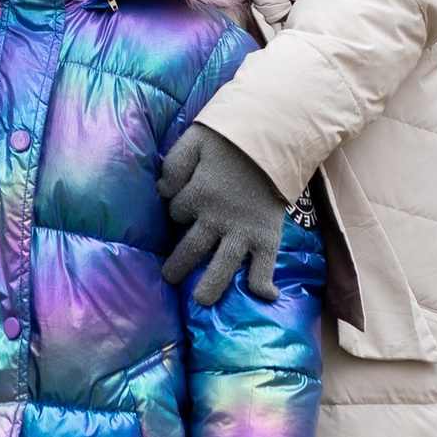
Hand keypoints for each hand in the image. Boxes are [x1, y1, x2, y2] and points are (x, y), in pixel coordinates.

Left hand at [161, 122, 286, 302]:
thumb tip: (162, 190)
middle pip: (192, 248)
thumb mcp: (194, 140)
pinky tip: (267, 297)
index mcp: (197, 195)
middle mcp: (217, 219)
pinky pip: (265, 265)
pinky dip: (265, 282)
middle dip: (178, 265)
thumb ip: (174, 165)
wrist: (274, 136)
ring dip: (211, 286)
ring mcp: (243, 231)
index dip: (179, 209)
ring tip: (202, 301)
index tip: (185, 207)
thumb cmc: (231, 137)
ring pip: (223, 265)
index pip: (177, 211)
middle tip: (169, 278)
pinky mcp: (267, 236)